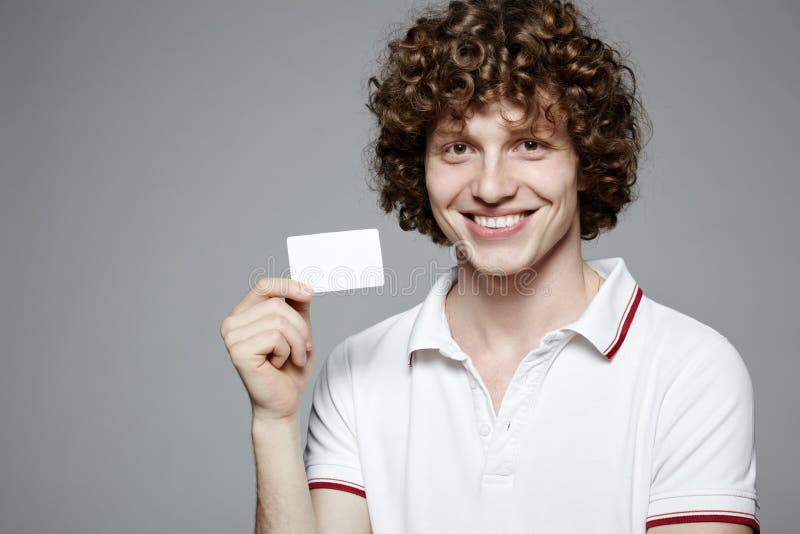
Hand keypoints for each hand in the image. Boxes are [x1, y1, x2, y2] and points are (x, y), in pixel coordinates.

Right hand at [220, 277, 315, 421]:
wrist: (283, 402)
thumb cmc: (289, 369)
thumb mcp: (298, 331)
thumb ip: (297, 307)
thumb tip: (303, 286)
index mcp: (243, 314)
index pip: (264, 285)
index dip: (288, 285)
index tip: (310, 293)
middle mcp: (232, 323)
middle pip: (277, 304)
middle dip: (299, 326)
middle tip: (303, 347)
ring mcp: (232, 337)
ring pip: (278, 320)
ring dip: (296, 342)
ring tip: (292, 358)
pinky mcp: (238, 351)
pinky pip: (275, 337)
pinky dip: (288, 352)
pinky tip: (278, 365)